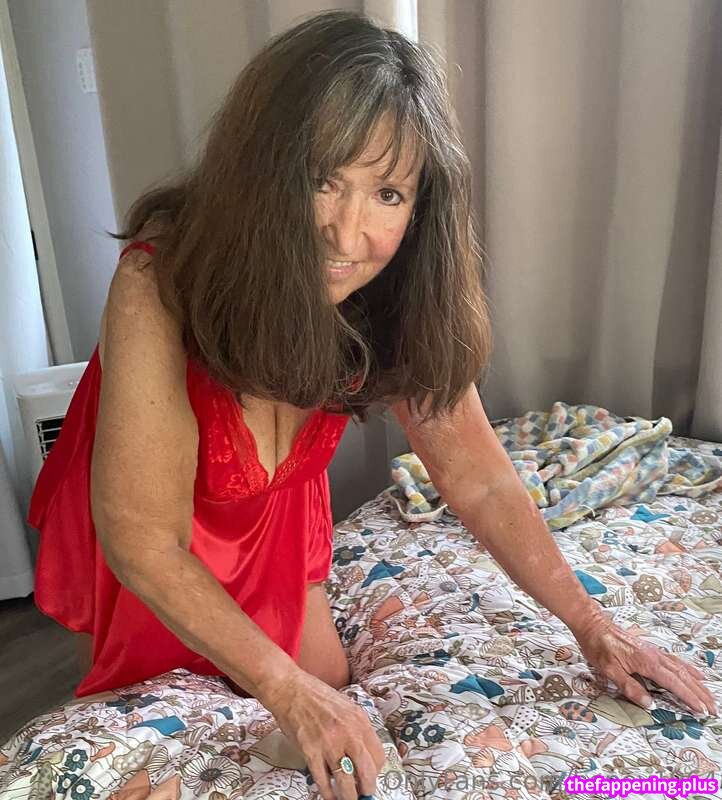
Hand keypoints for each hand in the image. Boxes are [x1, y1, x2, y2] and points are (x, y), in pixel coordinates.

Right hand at [258, 667, 385, 799]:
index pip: (378, 755)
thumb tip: (363, 753)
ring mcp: (329, 743)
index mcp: (359, 720)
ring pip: (346, 781)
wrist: (290, 689)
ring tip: (348, 799)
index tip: (370, 776)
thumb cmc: (317, 696)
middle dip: (367, 788)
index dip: (376, 771)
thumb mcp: (346, 706)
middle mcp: (348, 733)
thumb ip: (356, 728)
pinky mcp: (310, 751)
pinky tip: (329, 796)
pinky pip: (323, 780)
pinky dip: (328, 792)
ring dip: (349, 796)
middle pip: (367, 772)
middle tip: (364, 794)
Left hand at [571, 609, 717, 714]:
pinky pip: (675, 661)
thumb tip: (650, 705)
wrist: (593, 625)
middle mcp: (655, 656)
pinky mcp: (650, 649)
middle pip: (683, 677)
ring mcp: (654, 651)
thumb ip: (631, 688)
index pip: (674, 684)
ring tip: (709, 696)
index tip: (702, 711)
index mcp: (647, 662)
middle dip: (700, 693)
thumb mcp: (610, 671)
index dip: (689, 698)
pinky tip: (694, 674)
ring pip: (682, 669)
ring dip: (697, 683)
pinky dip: (688, 669)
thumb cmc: (599, 647)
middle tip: (713, 709)